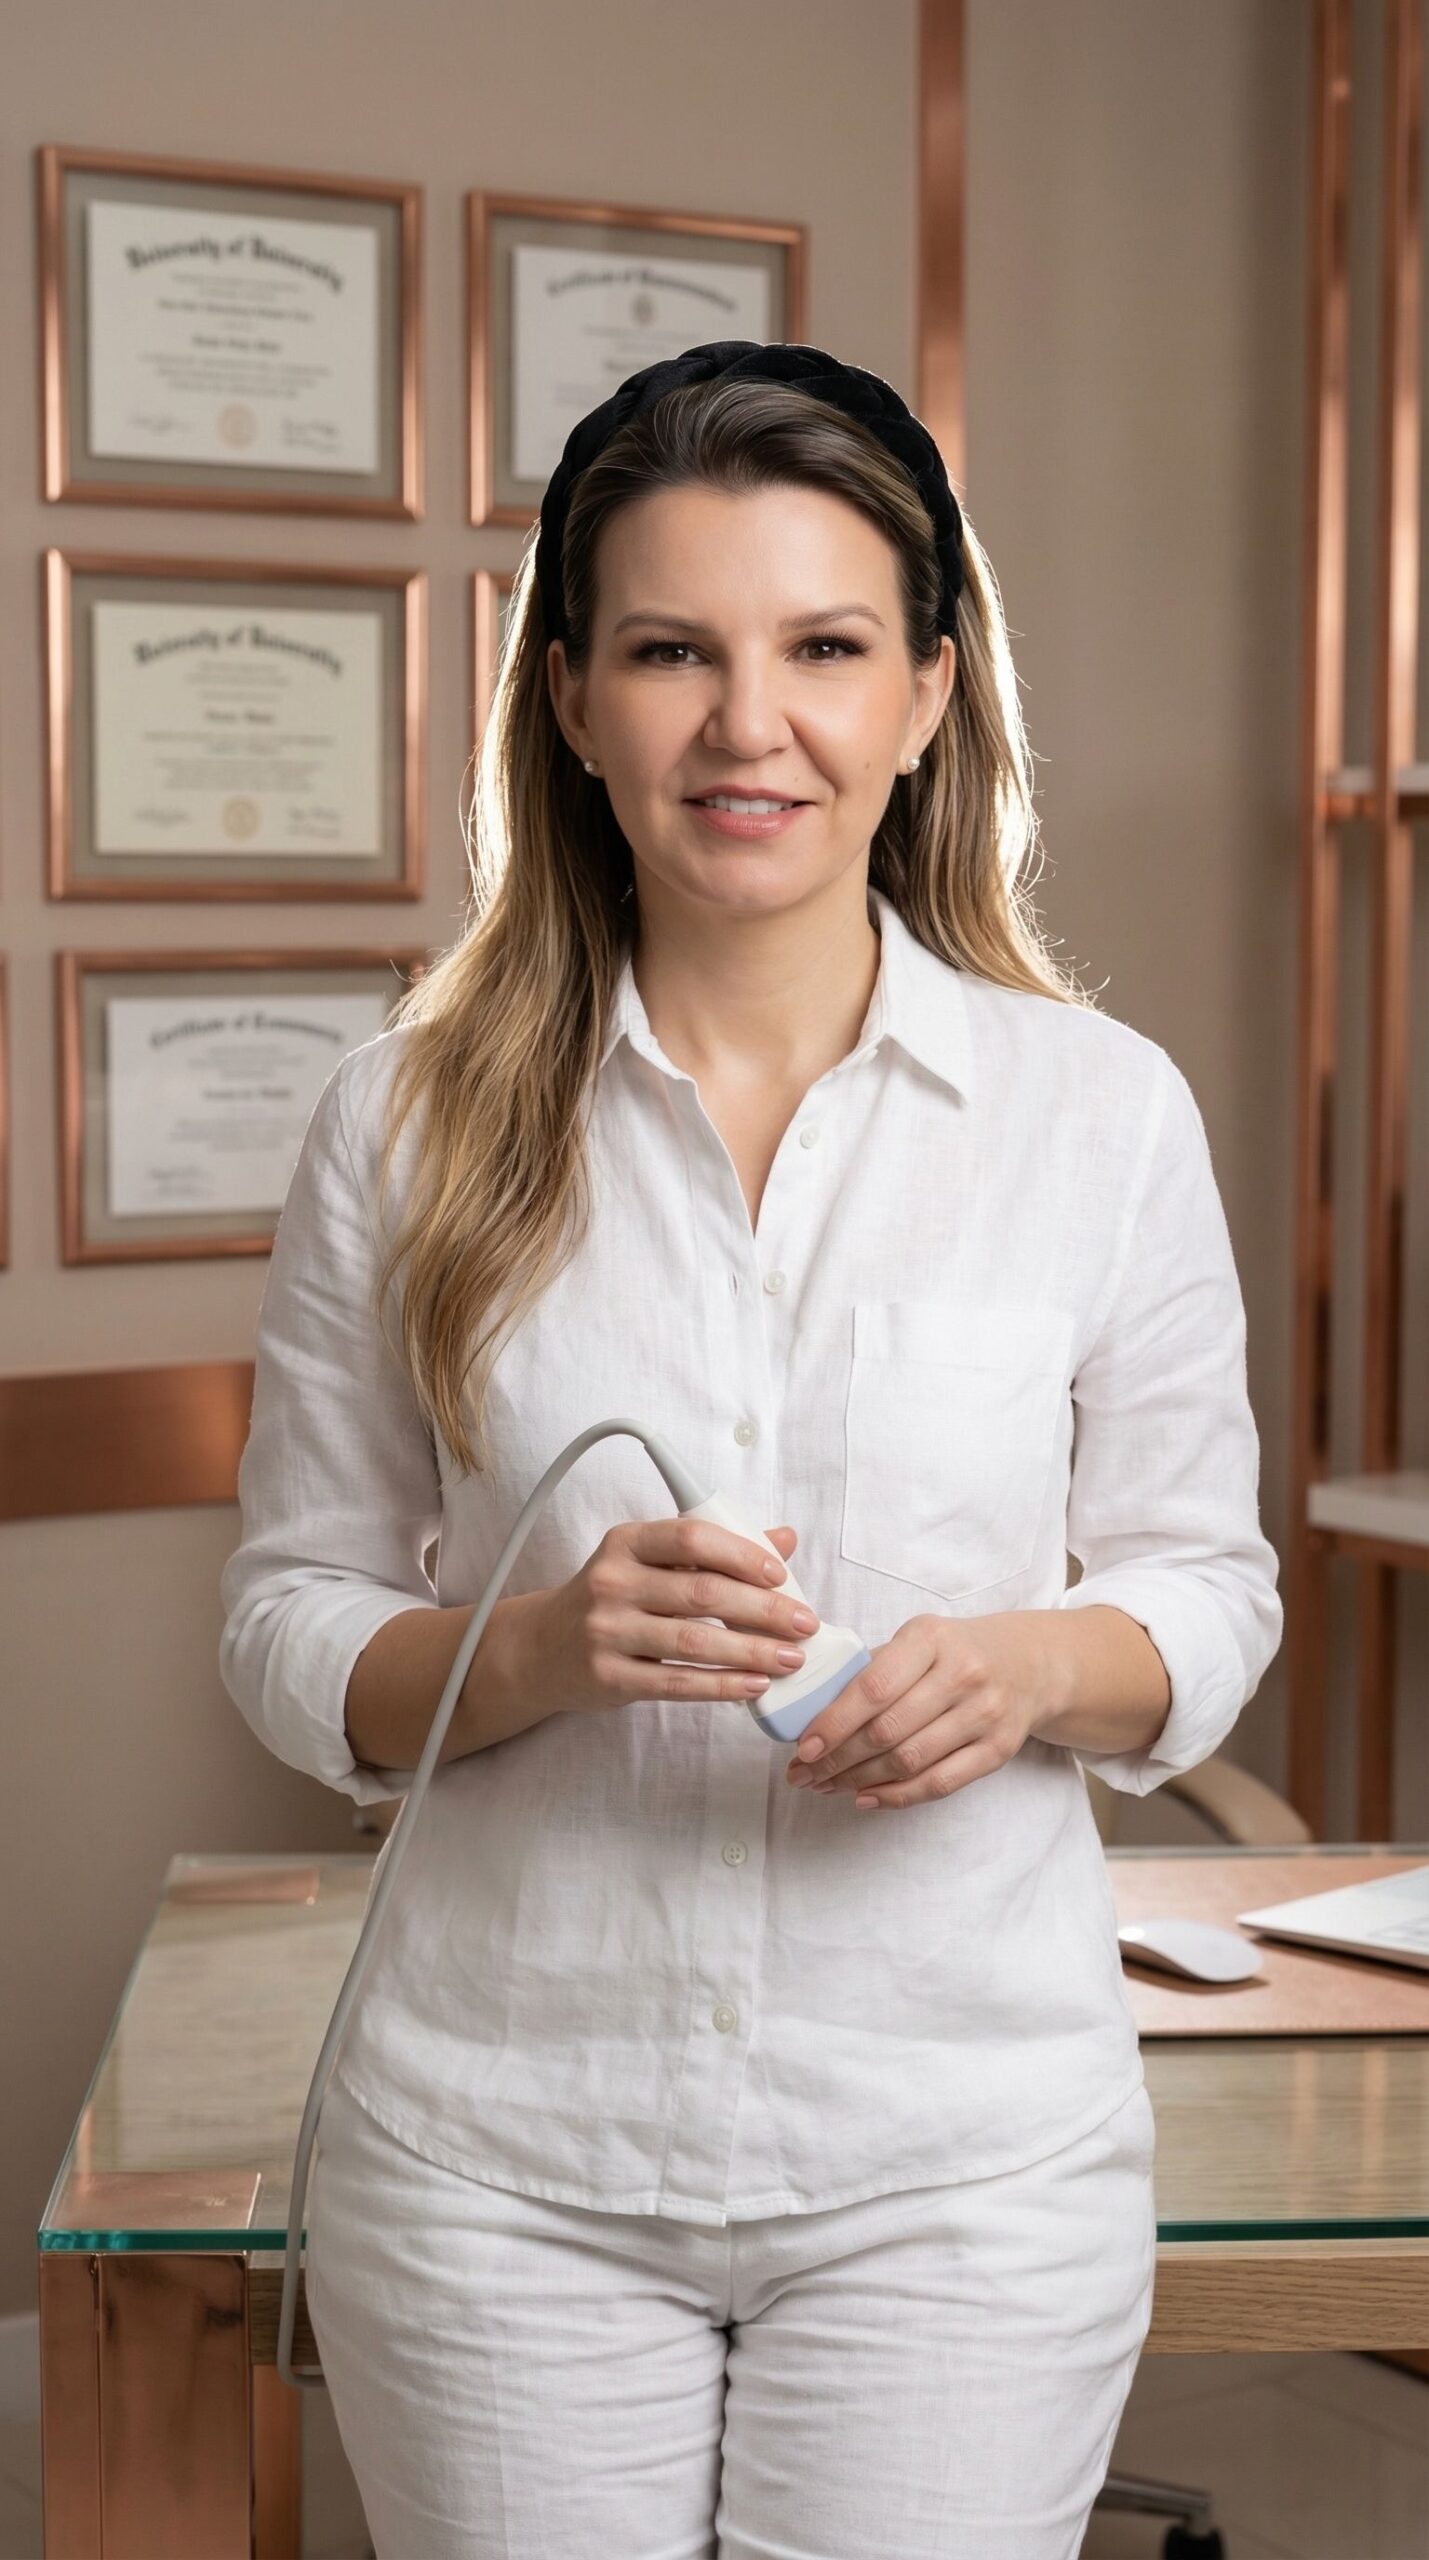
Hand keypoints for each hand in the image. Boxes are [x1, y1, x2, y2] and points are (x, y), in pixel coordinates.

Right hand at [515, 1514, 819, 1719]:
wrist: (541, 1649)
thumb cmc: (611, 1599)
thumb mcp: (648, 1562)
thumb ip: (714, 1550)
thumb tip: (785, 1538)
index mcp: (626, 1542)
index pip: (691, 1538)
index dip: (741, 1555)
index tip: (781, 1576)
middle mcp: (612, 1582)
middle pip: (702, 1593)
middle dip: (763, 1610)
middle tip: (804, 1624)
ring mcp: (606, 1631)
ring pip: (694, 1643)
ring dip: (751, 1652)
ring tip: (790, 1659)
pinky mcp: (608, 1677)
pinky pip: (676, 1684)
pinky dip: (721, 1686)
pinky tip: (753, 1685)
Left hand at [784, 1610, 1052, 1808]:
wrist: (1031, 1663)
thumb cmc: (957, 1651)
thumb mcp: (918, 1638)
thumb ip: (873, 1668)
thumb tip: (813, 1710)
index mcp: (931, 1639)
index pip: (873, 1687)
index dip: (833, 1722)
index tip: (802, 1747)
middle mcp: (962, 1675)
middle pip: (888, 1731)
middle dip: (837, 1759)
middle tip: (803, 1774)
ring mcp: (984, 1715)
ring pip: (910, 1761)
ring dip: (859, 1780)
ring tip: (827, 1786)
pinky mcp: (998, 1750)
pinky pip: (940, 1784)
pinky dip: (897, 1797)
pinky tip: (866, 1797)